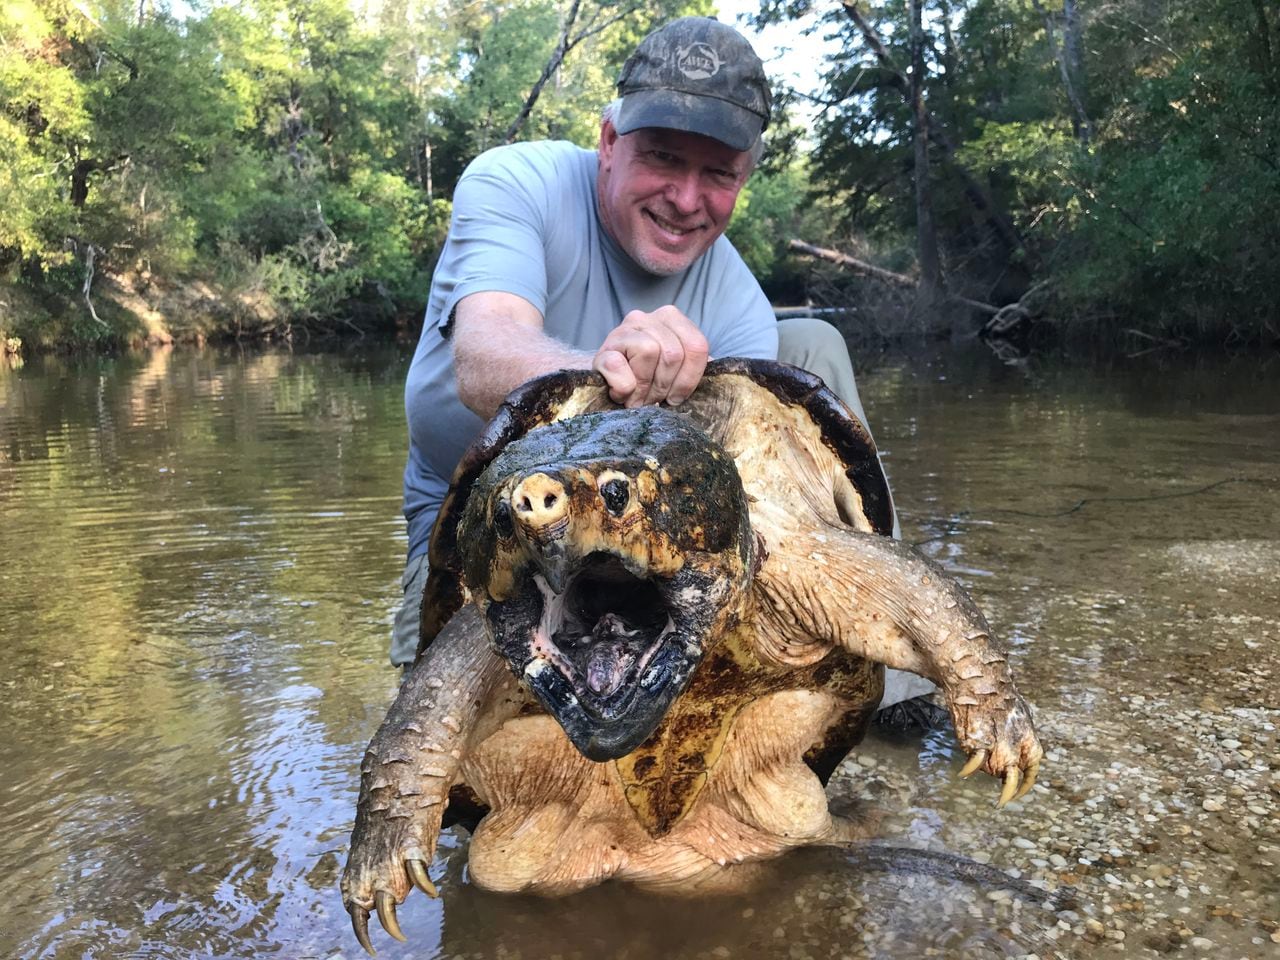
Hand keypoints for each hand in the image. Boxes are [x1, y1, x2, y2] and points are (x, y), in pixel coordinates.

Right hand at [592, 306, 708, 407]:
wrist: (606, 384)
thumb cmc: (646, 379)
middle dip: (665, 386)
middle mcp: (646, 318)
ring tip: (638, 398)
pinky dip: (624, 388)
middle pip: (674, 353)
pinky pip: (619, 366)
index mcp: (671, 319)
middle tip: (653, 399)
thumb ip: (694, 366)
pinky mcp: (602, 351)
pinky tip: (621, 394)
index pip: (697, 346)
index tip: (676, 397)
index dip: (689, 379)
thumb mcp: (675, 369)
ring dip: (645, 387)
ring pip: (649, 351)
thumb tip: (716, 375)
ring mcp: (622, 331)